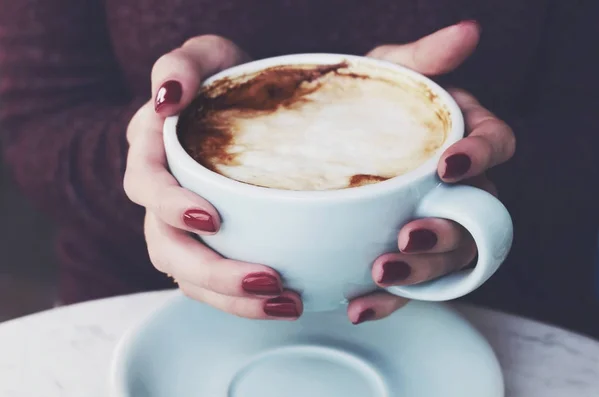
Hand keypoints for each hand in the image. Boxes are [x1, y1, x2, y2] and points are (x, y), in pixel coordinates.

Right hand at [124, 35, 302, 319]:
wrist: (247, 104)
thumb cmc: (225, 79)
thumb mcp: (206, 55)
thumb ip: (181, 64)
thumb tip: (167, 99)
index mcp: (152, 153)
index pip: (145, 186)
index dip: (169, 206)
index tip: (211, 217)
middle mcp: (161, 196)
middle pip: (166, 247)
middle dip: (212, 272)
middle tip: (267, 279)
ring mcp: (183, 226)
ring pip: (190, 277)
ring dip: (233, 299)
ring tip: (286, 303)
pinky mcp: (211, 244)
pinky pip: (216, 283)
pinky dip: (246, 300)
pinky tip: (287, 300)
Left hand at [348, 21, 515, 323]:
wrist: (325, 139)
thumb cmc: (370, 102)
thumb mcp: (391, 75)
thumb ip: (424, 60)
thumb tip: (469, 32)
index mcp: (466, 139)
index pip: (497, 145)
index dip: (481, 157)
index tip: (448, 165)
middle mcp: (460, 188)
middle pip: (477, 217)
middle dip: (446, 231)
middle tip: (407, 235)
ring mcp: (435, 224)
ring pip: (449, 259)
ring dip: (419, 273)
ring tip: (380, 274)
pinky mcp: (407, 255)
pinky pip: (410, 285)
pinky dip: (388, 299)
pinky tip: (359, 304)